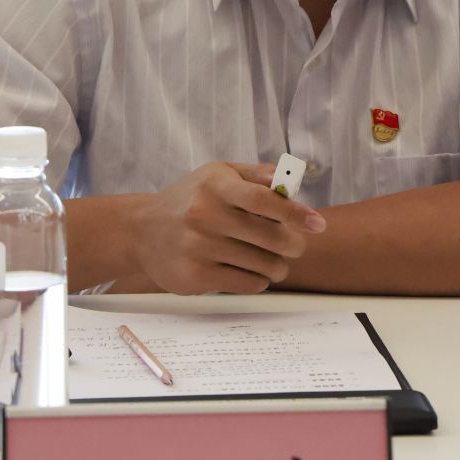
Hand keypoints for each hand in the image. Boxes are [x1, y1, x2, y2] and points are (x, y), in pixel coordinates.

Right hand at [133, 162, 325, 293]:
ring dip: (277, 266)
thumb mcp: (217, 175)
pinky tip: (250, 271)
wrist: (142, 232)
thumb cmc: (189, 200)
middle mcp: (205, 216)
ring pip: (263, 266)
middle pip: (271, 238)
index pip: (264, 200)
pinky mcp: (195, 277)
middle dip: (294, 245)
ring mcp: (199, 249)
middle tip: (294, 246)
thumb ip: (255, 175)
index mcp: (215, 187)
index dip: (296, 212)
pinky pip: (247, 284)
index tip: (318, 224)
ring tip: (271, 261)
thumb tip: (288, 181)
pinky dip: (258, 281)